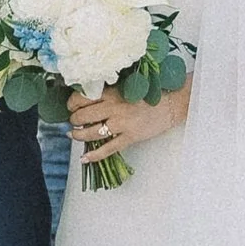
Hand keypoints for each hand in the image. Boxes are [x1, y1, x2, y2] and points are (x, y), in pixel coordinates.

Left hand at [68, 85, 187, 165]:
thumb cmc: (151, 94)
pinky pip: (107, 149)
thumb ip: (110, 93)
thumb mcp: (127, 87)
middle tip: (74, 121)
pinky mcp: (130, 137)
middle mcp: (114, 108)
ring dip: (78, 135)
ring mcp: (122, 124)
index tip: (71, 106)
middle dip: (74, 120)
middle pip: (83, 116)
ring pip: (91, 133)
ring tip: (75, 135)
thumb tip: (88, 100)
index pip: (82, 98)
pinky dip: (94, 155)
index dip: (72, 103)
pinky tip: (85, 158)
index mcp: (113, 93)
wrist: (173, 103)